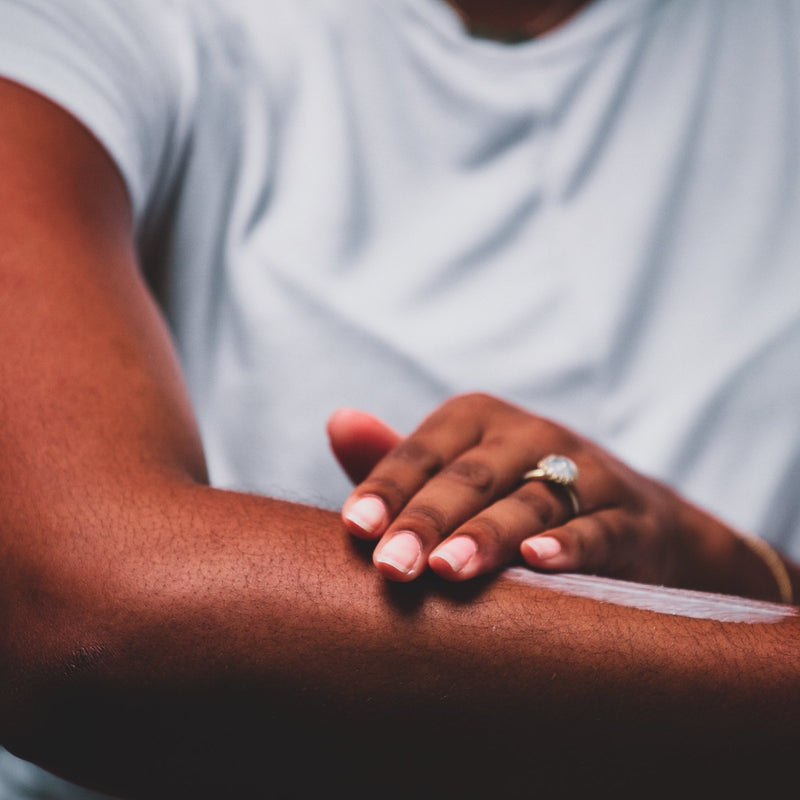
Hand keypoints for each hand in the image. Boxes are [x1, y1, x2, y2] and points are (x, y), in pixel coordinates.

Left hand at [328, 393, 722, 587]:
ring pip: (531, 501)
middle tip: (393, 566)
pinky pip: (597, 528)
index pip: (424, 451)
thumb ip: (396, 459)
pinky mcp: (628, 516)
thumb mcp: (453, 474)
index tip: (354, 528)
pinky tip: (539, 561)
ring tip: (449, 568)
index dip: (387, 487)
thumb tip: (337, 421)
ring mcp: (586, 472)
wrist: (626, 519)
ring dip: (488, 534)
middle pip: (472, 476)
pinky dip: (570, 543)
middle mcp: (531, 434)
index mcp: (479, 420)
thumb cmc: (511, 497)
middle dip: (429, 519)